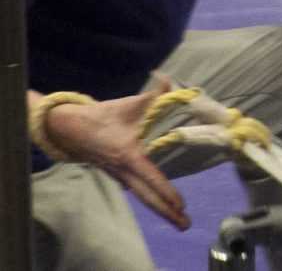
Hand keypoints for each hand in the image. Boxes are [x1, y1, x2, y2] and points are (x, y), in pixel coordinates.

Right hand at [44, 79, 192, 228]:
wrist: (71, 127)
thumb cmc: (103, 115)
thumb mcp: (131, 104)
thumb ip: (155, 94)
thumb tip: (169, 80)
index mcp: (129, 156)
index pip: (151, 178)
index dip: (166, 192)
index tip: (181, 204)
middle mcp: (124, 171)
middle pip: (148, 197)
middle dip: (167, 213)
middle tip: (186, 226)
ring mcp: (119, 175)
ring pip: (142, 195)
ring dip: (160, 208)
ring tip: (179, 221)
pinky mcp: (117, 174)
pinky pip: (137, 189)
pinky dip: (150, 197)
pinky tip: (162, 204)